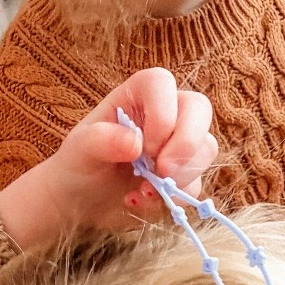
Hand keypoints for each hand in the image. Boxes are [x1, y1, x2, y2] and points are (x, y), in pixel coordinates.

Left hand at [0, 67, 218, 249]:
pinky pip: (197, 183)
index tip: (145, 147)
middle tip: (163, 173)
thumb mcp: (80, 149)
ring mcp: (178, 144)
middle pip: (199, 109)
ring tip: (143, 192)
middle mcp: (165, 113)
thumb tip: (135, 143)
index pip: (162, 84)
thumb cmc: (79, 164)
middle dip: (186, 144)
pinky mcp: (185, 175)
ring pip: (205, 148)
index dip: (162, 113)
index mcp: (138, 95)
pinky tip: (143, 201)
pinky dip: (175, 198)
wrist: (81, 200)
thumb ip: (101, 140)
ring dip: (181, 176)